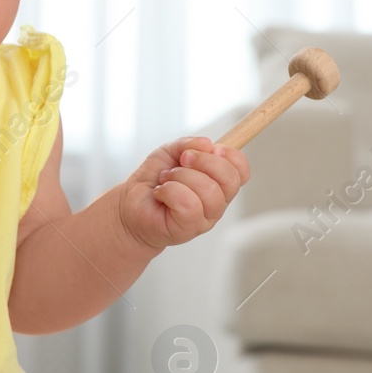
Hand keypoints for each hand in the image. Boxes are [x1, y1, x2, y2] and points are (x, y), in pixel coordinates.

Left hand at [117, 136, 250, 250]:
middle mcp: (217, 203)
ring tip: (166, 179)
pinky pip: (189, 204)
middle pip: (230, 179)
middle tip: (182, 160)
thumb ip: (188, 144)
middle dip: (204, 161)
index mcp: (219, 183)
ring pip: (209, 190)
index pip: (241, 170)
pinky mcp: (188, 228)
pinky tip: (160, 192)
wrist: (130, 203)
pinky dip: (170, 190)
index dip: (230, 155)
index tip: (210, 148)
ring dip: (182, 176)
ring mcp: (205, 218)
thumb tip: (207, 144)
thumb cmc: (154, 180)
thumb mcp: (170, 152)